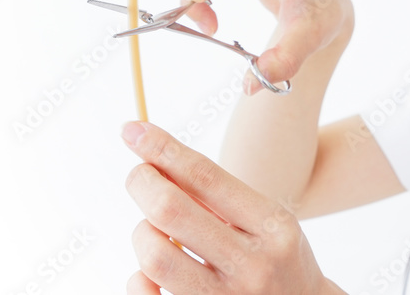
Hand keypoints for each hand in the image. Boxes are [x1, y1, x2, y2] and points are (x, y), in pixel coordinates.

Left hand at [122, 120, 345, 293]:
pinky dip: (138, 278)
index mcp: (273, 226)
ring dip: (142, 233)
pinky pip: (146, 294)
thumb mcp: (266, 223)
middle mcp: (253, 264)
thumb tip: (158, 163)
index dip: (164, 149)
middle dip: (143, 183)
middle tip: (138, 175)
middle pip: (171, 211)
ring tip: (152, 229)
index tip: (134, 130)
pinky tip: (149, 271)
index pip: (207, 177)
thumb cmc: (276, 259)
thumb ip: (219, 199)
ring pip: (154, 256)